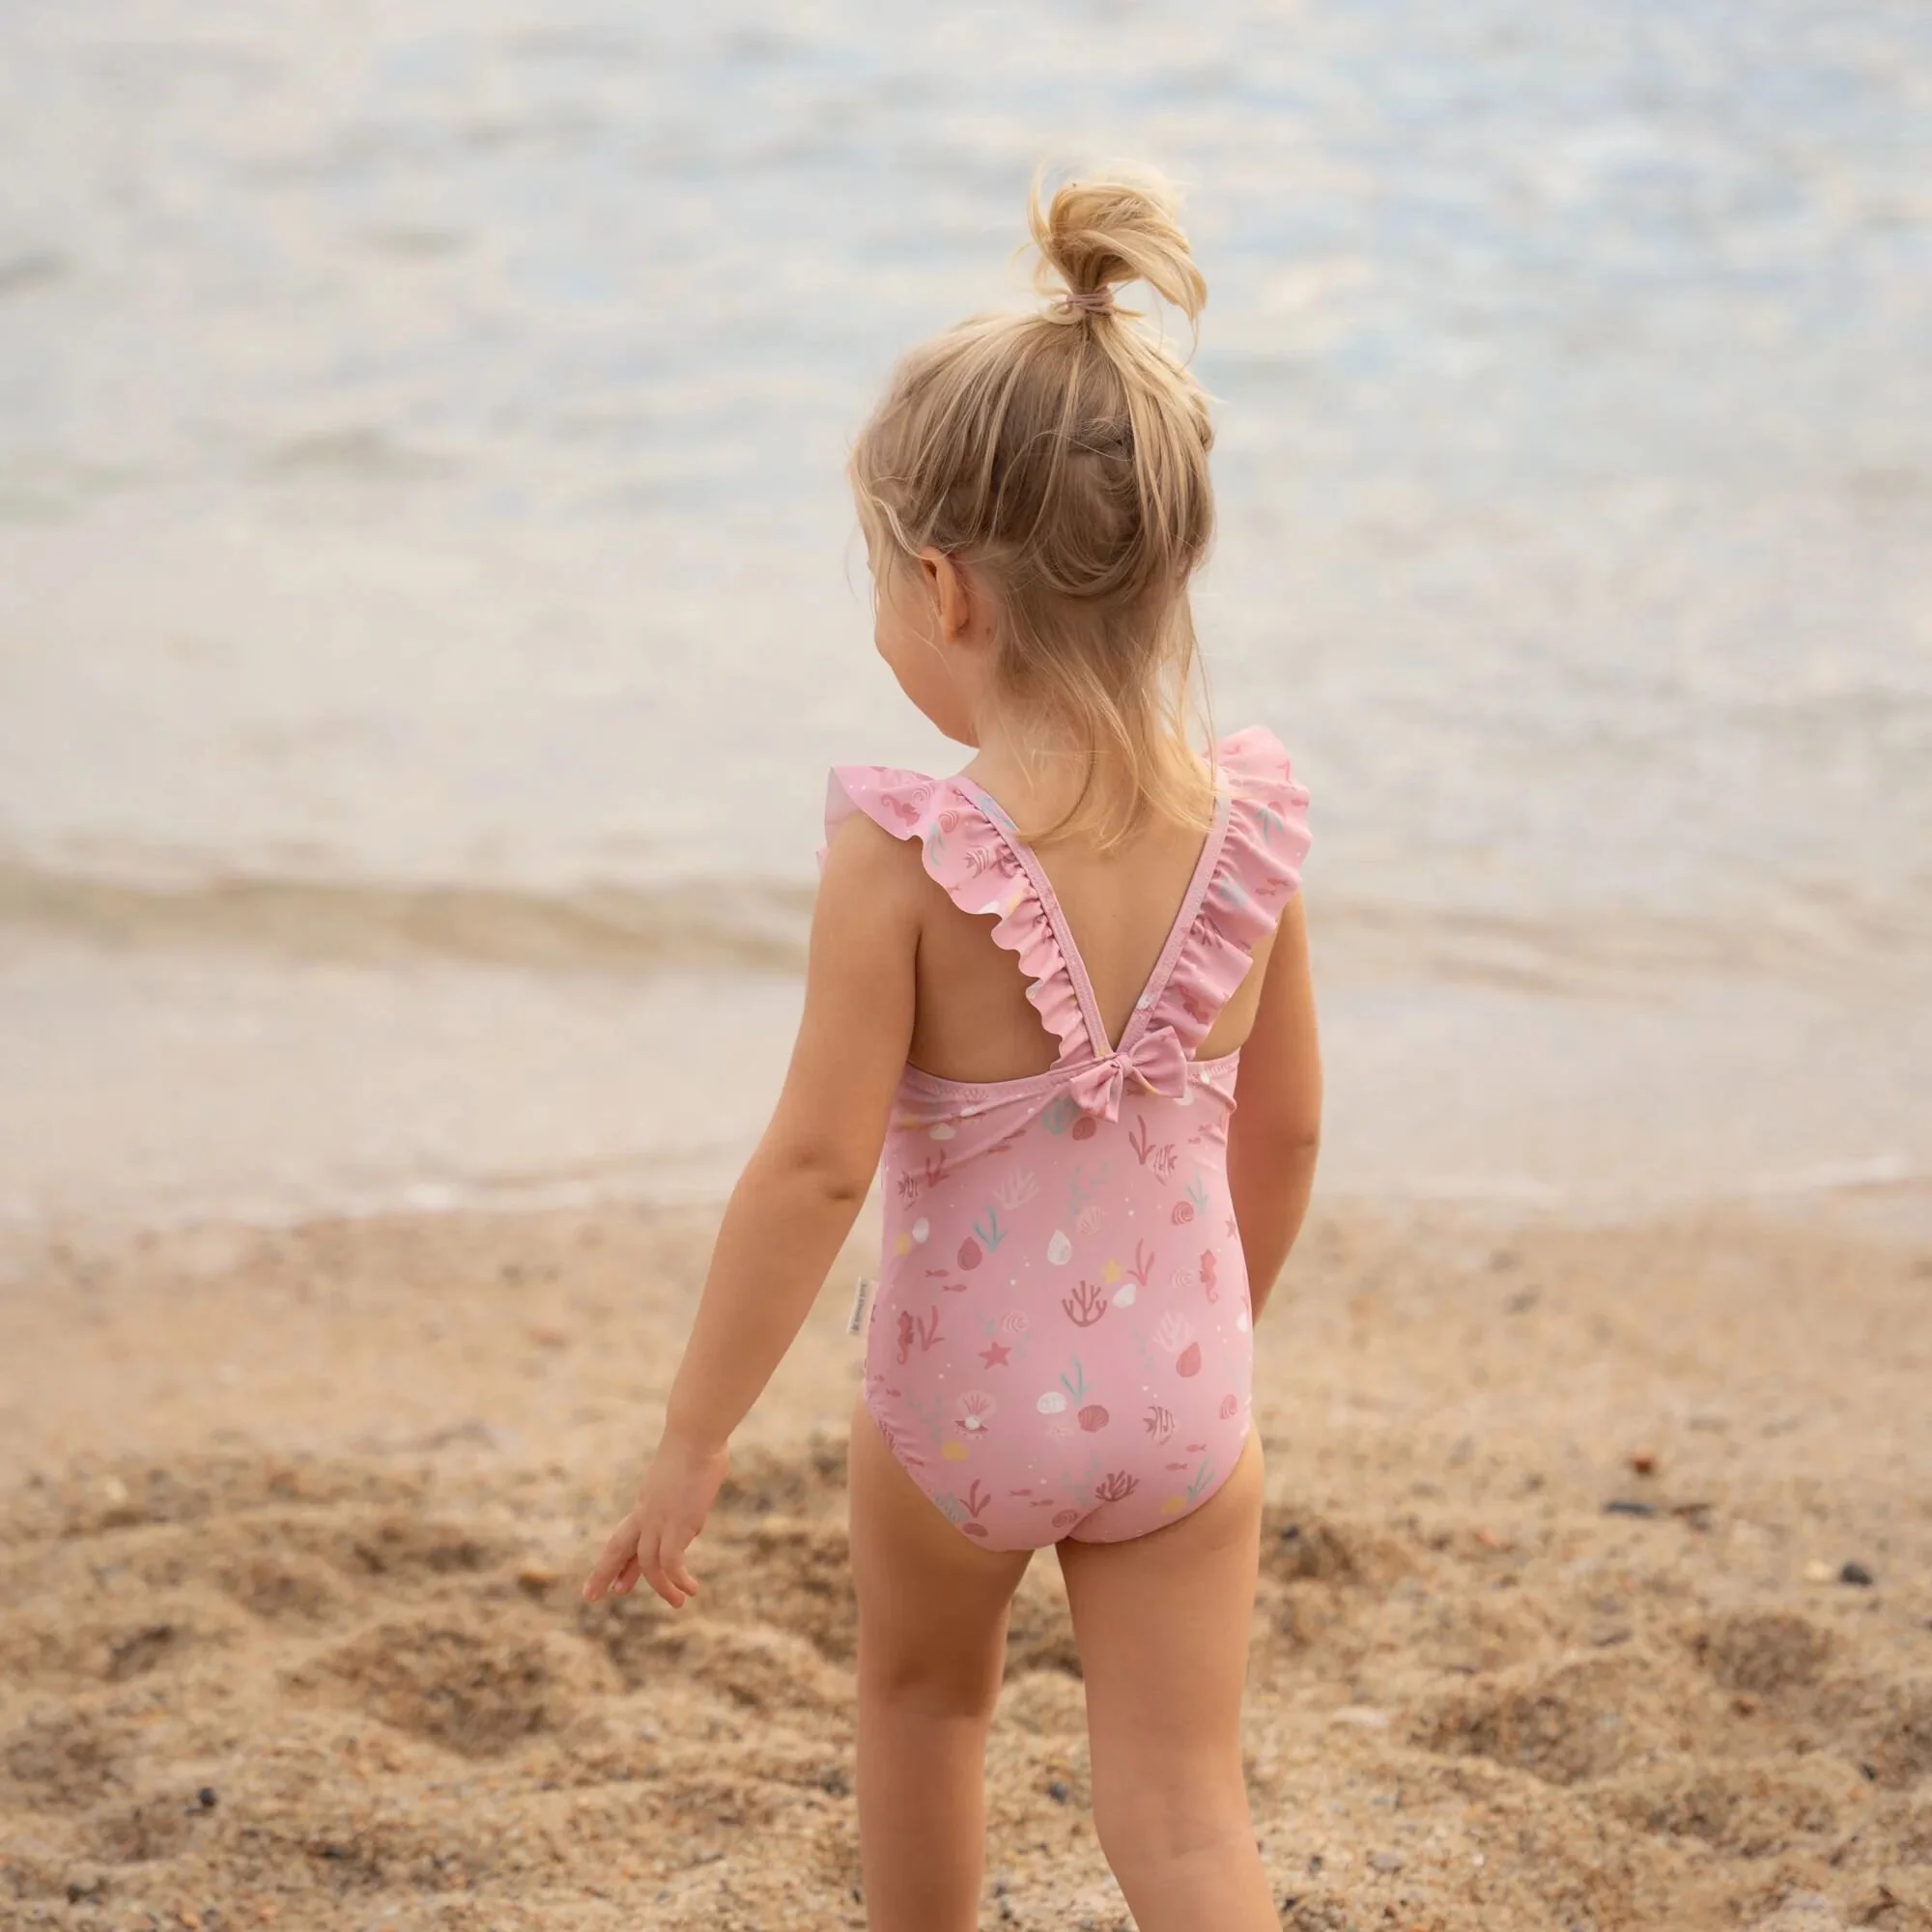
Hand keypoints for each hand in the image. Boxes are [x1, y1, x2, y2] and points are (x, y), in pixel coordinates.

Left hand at [582, 1433, 729, 1608]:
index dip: (620, 1560)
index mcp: (646, 1500)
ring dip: (661, 1587)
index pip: (627, 1535)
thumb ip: (689, 1483)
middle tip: (590, 1597)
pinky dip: (678, 1580)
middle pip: (617, 1548)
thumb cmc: (698, 1440)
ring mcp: (659, 1520)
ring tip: (677, 1603)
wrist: (695, 1435)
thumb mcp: (686, 1468)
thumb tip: (705, 1472)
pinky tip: (691, 1589)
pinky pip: (672, 1563)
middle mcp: (646, 1512)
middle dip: (604, 1573)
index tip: (614, 1582)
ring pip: (649, 1564)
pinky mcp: (677, 1525)